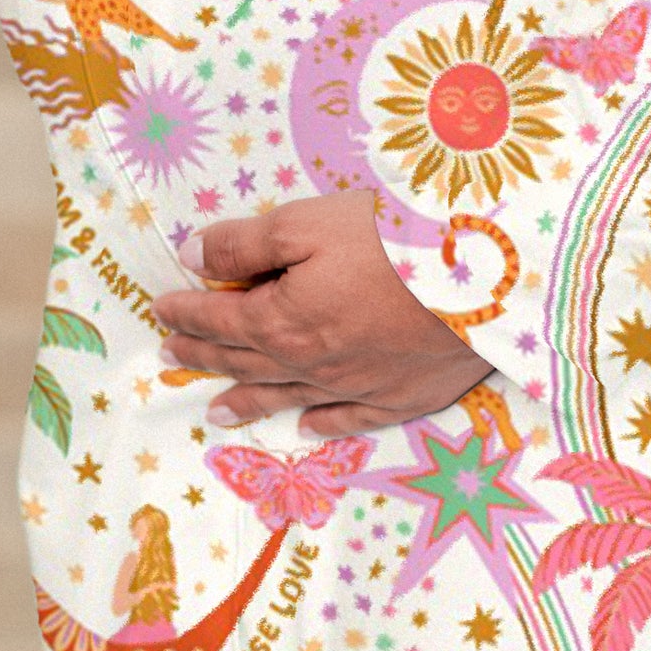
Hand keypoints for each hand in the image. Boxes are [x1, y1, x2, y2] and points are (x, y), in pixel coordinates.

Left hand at [152, 192, 495, 435]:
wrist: (489, 280)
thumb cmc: (396, 239)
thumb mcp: (308, 222)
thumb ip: (246, 244)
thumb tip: (192, 258)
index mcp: (283, 322)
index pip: (221, 318)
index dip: (187, 312)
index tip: (161, 309)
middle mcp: (312, 364)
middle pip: (246, 361)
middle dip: (205, 354)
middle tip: (173, 355)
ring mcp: (359, 386)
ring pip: (288, 398)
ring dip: (248, 402)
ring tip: (216, 413)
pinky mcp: (404, 395)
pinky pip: (351, 419)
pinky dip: (323, 424)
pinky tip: (307, 429)